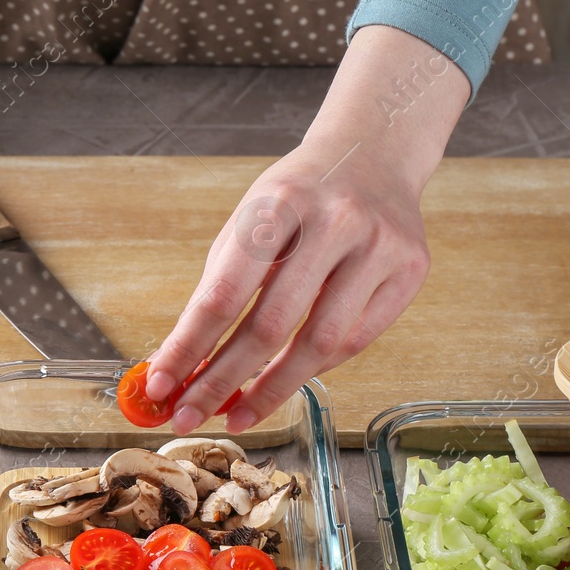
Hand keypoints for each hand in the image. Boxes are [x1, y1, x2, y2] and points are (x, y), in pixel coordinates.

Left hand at [144, 25, 468, 433]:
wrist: (373, 153)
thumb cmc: (297, 196)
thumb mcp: (248, 219)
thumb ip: (218, 287)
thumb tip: (180, 362)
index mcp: (280, 201)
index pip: (225, 291)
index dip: (189, 345)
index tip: (159, 384)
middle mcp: (335, 220)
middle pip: (271, 324)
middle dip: (222, 380)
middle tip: (189, 416)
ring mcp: (380, 245)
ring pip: (321, 342)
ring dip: (270, 389)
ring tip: (236, 416)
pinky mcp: (410, 270)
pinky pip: (356, 340)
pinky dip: (315, 369)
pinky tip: (285, 382)